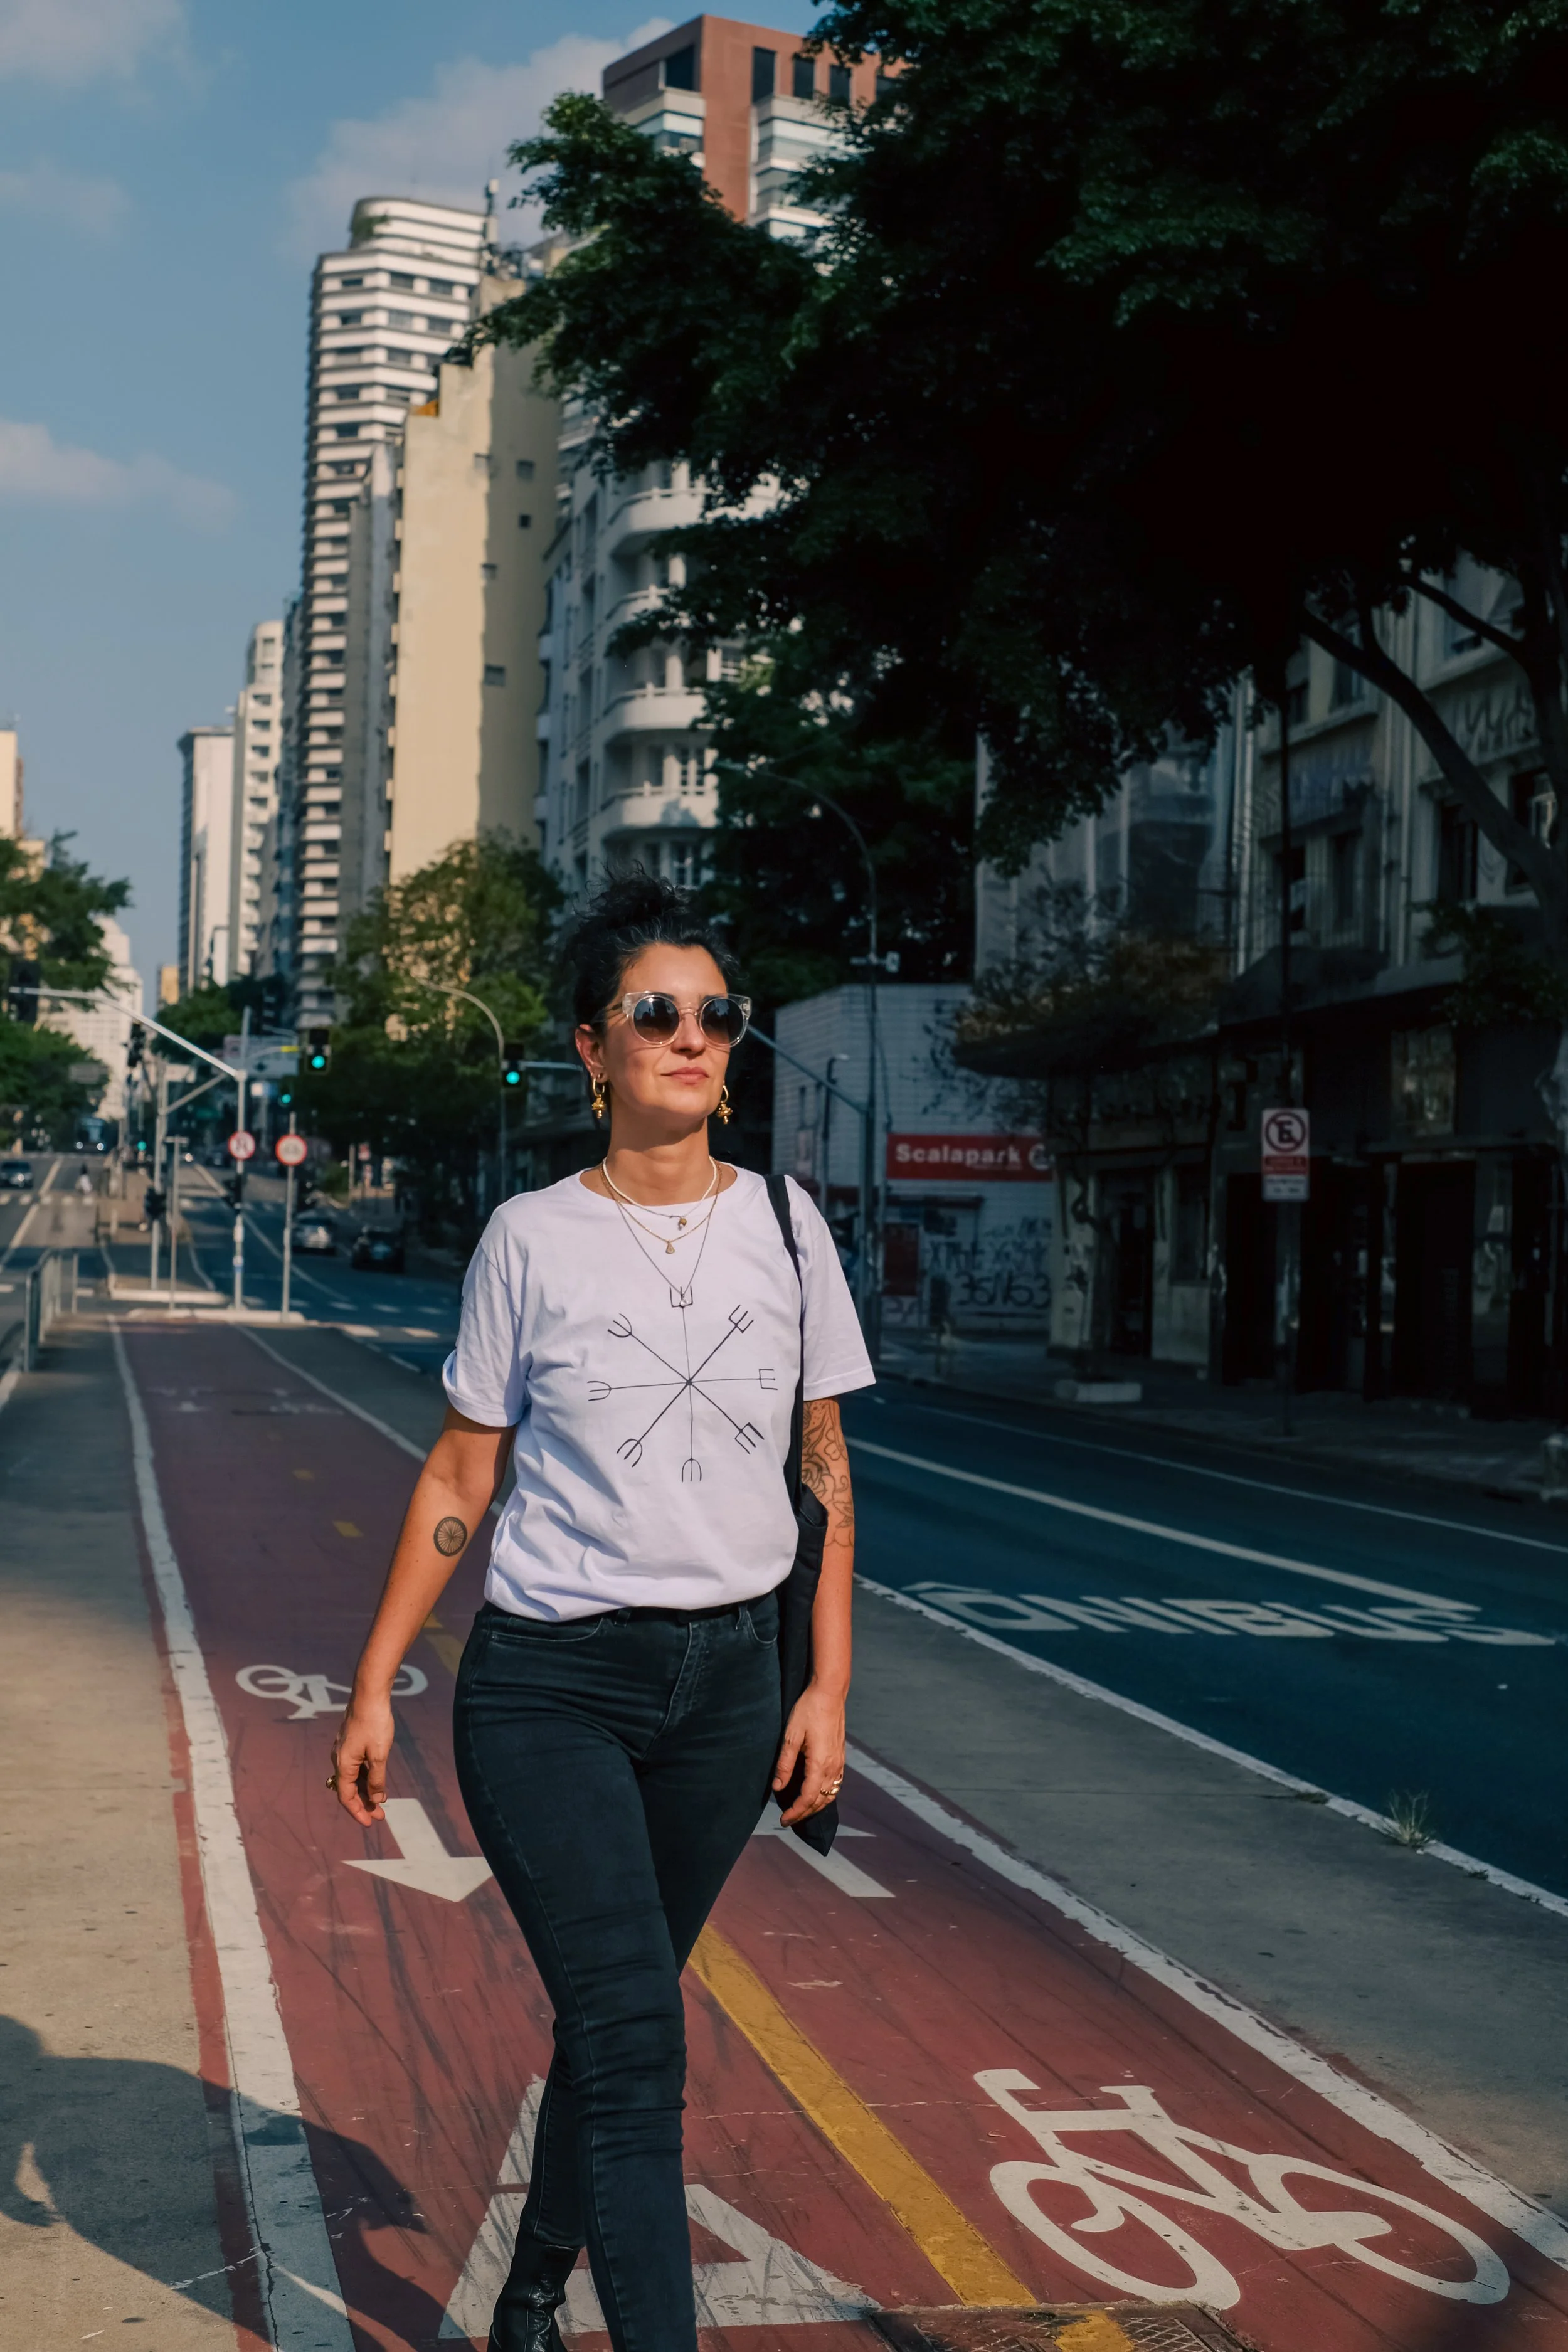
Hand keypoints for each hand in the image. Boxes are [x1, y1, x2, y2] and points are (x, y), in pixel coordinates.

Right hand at [329, 1691, 393, 1825]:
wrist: (370, 1693)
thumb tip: (376, 1799)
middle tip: (380, 1815)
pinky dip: (365, 1777)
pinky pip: (356, 1766)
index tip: (370, 1823)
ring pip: (353, 1777)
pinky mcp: (351, 1743)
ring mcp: (344, 1750)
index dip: (357, 1811)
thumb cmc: (375, 1723)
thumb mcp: (379, 1754)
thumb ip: (377, 1779)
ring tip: (381, 1801)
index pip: (346, 1796)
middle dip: (363, 1803)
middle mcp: (339, 1759)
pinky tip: (377, 1781)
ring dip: (366, 1790)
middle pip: (349, 1789)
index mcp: (343, 1764)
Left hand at [772, 1680, 845, 1825]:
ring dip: (816, 1806)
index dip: (795, 1812)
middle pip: (821, 1800)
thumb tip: (778, 1787)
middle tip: (788, 1819)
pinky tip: (815, 1792)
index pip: (808, 1798)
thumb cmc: (808, 1710)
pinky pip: (835, 1784)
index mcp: (820, 1764)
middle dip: (804, 1813)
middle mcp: (833, 1767)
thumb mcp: (791, 1736)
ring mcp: (839, 1762)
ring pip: (830, 1794)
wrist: (830, 1692)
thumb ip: (785, 1764)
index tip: (783, 1820)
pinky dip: (825, 1794)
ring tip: (800, 1810)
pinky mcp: (840, 1756)